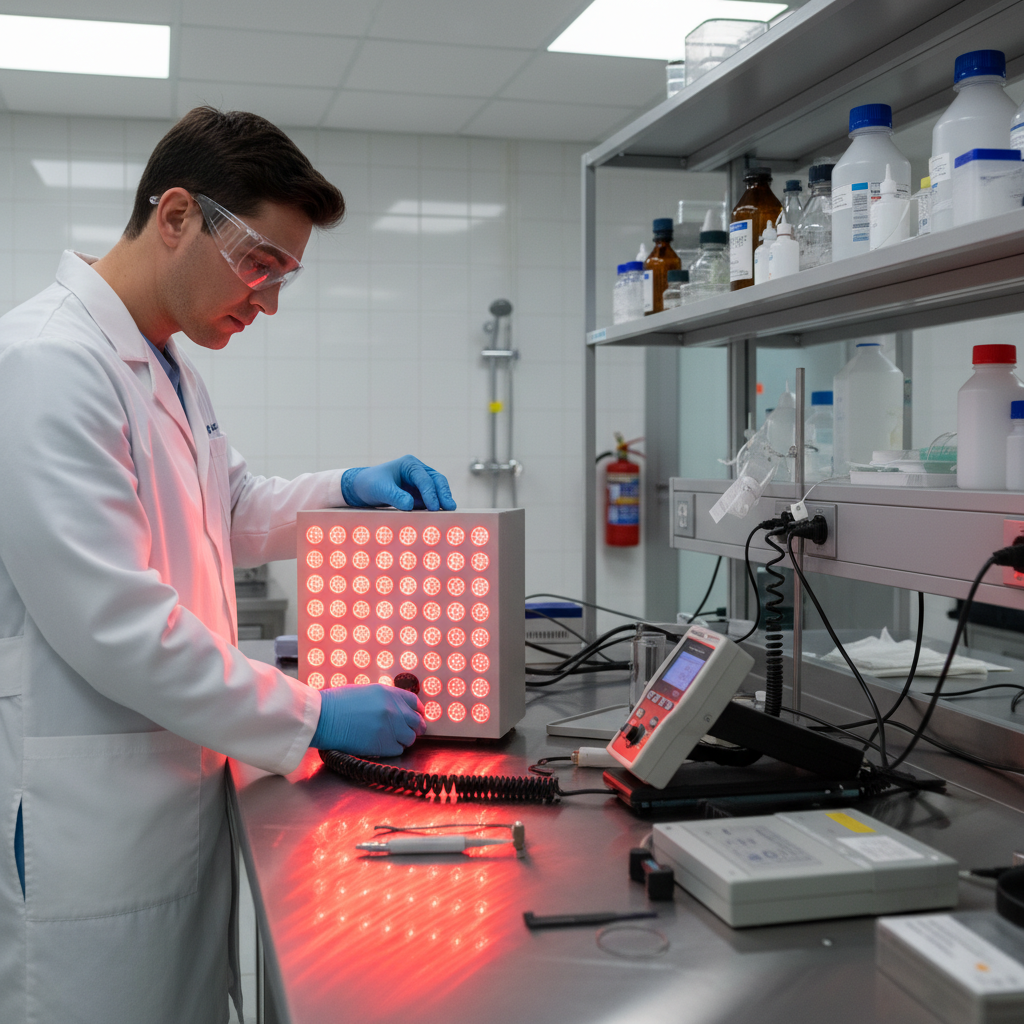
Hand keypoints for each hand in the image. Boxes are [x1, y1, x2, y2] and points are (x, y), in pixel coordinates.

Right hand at [310, 684, 425, 756]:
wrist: (323, 717)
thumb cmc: (338, 703)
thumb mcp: (366, 691)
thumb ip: (385, 699)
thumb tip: (397, 708)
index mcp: (389, 693)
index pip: (414, 702)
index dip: (417, 711)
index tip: (416, 716)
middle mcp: (394, 709)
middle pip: (417, 722)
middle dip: (415, 728)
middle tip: (409, 732)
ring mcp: (390, 728)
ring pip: (410, 738)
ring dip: (404, 740)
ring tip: (392, 739)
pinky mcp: (383, 745)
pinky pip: (398, 750)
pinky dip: (393, 749)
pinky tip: (382, 746)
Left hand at [341, 456, 455, 511]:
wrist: (361, 489)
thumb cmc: (370, 484)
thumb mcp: (381, 490)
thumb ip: (395, 496)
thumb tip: (410, 506)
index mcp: (409, 464)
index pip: (425, 478)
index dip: (431, 493)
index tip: (434, 507)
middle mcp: (418, 471)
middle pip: (437, 480)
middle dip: (444, 494)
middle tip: (450, 508)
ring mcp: (420, 482)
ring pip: (437, 489)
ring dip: (443, 500)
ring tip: (449, 513)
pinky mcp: (420, 494)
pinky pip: (431, 499)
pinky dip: (436, 506)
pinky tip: (439, 516)